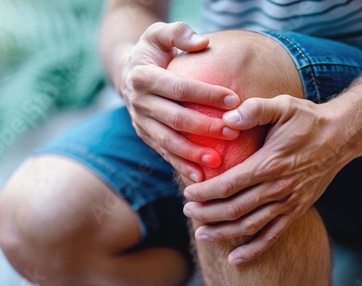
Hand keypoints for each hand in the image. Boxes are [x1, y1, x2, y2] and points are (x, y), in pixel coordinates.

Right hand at [119, 22, 240, 182]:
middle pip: (175, 119)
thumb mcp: (158, 33)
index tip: (234, 100)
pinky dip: (181, 165)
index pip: (179, 88)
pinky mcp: (145, 136)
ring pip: (168, 142)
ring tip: (217, 162)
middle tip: (234, 132)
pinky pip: (164, 153)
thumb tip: (202, 43)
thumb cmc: (152, 52)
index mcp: (143, 76)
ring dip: (192, 154)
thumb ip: (177, 33)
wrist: (126, 73)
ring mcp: (140, 122)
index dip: (206, 95)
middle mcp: (138, 102)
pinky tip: (199, 176)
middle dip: (205, 128)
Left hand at [183, 95, 357, 263]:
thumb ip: (254, 110)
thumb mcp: (282, 105)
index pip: (229, 184)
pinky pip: (272, 235)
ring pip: (250, 226)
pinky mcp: (296, 210)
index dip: (205, 192)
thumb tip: (227, 118)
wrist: (341, 137)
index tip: (187, 193)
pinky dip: (253, 249)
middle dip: (208, 213)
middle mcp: (278, 187)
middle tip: (188, 212)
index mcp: (270, 163)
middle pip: (235, 208)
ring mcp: (288, 202)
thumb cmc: (307, 120)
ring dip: (223, 233)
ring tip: (201, 235)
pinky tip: (234, 259)